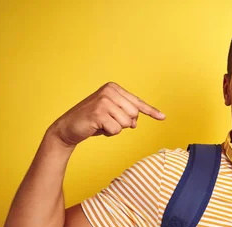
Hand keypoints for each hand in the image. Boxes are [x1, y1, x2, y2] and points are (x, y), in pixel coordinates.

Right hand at [46, 82, 164, 146]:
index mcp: (113, 88)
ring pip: (126, 124)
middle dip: (123, 123)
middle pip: (134, 115)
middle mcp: (109, 91)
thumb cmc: (91, 121)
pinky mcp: (99, 112)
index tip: (163, 117)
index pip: (137, 103)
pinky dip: (108, 133)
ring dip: (115, 129)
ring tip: (101, 124)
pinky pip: (116, 130)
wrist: (68, 128)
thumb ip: (126, 115)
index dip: (151, 112)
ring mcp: (104, 101)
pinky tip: (96, 127)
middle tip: (106, 121)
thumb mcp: (111, 114)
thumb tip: (135, 122)